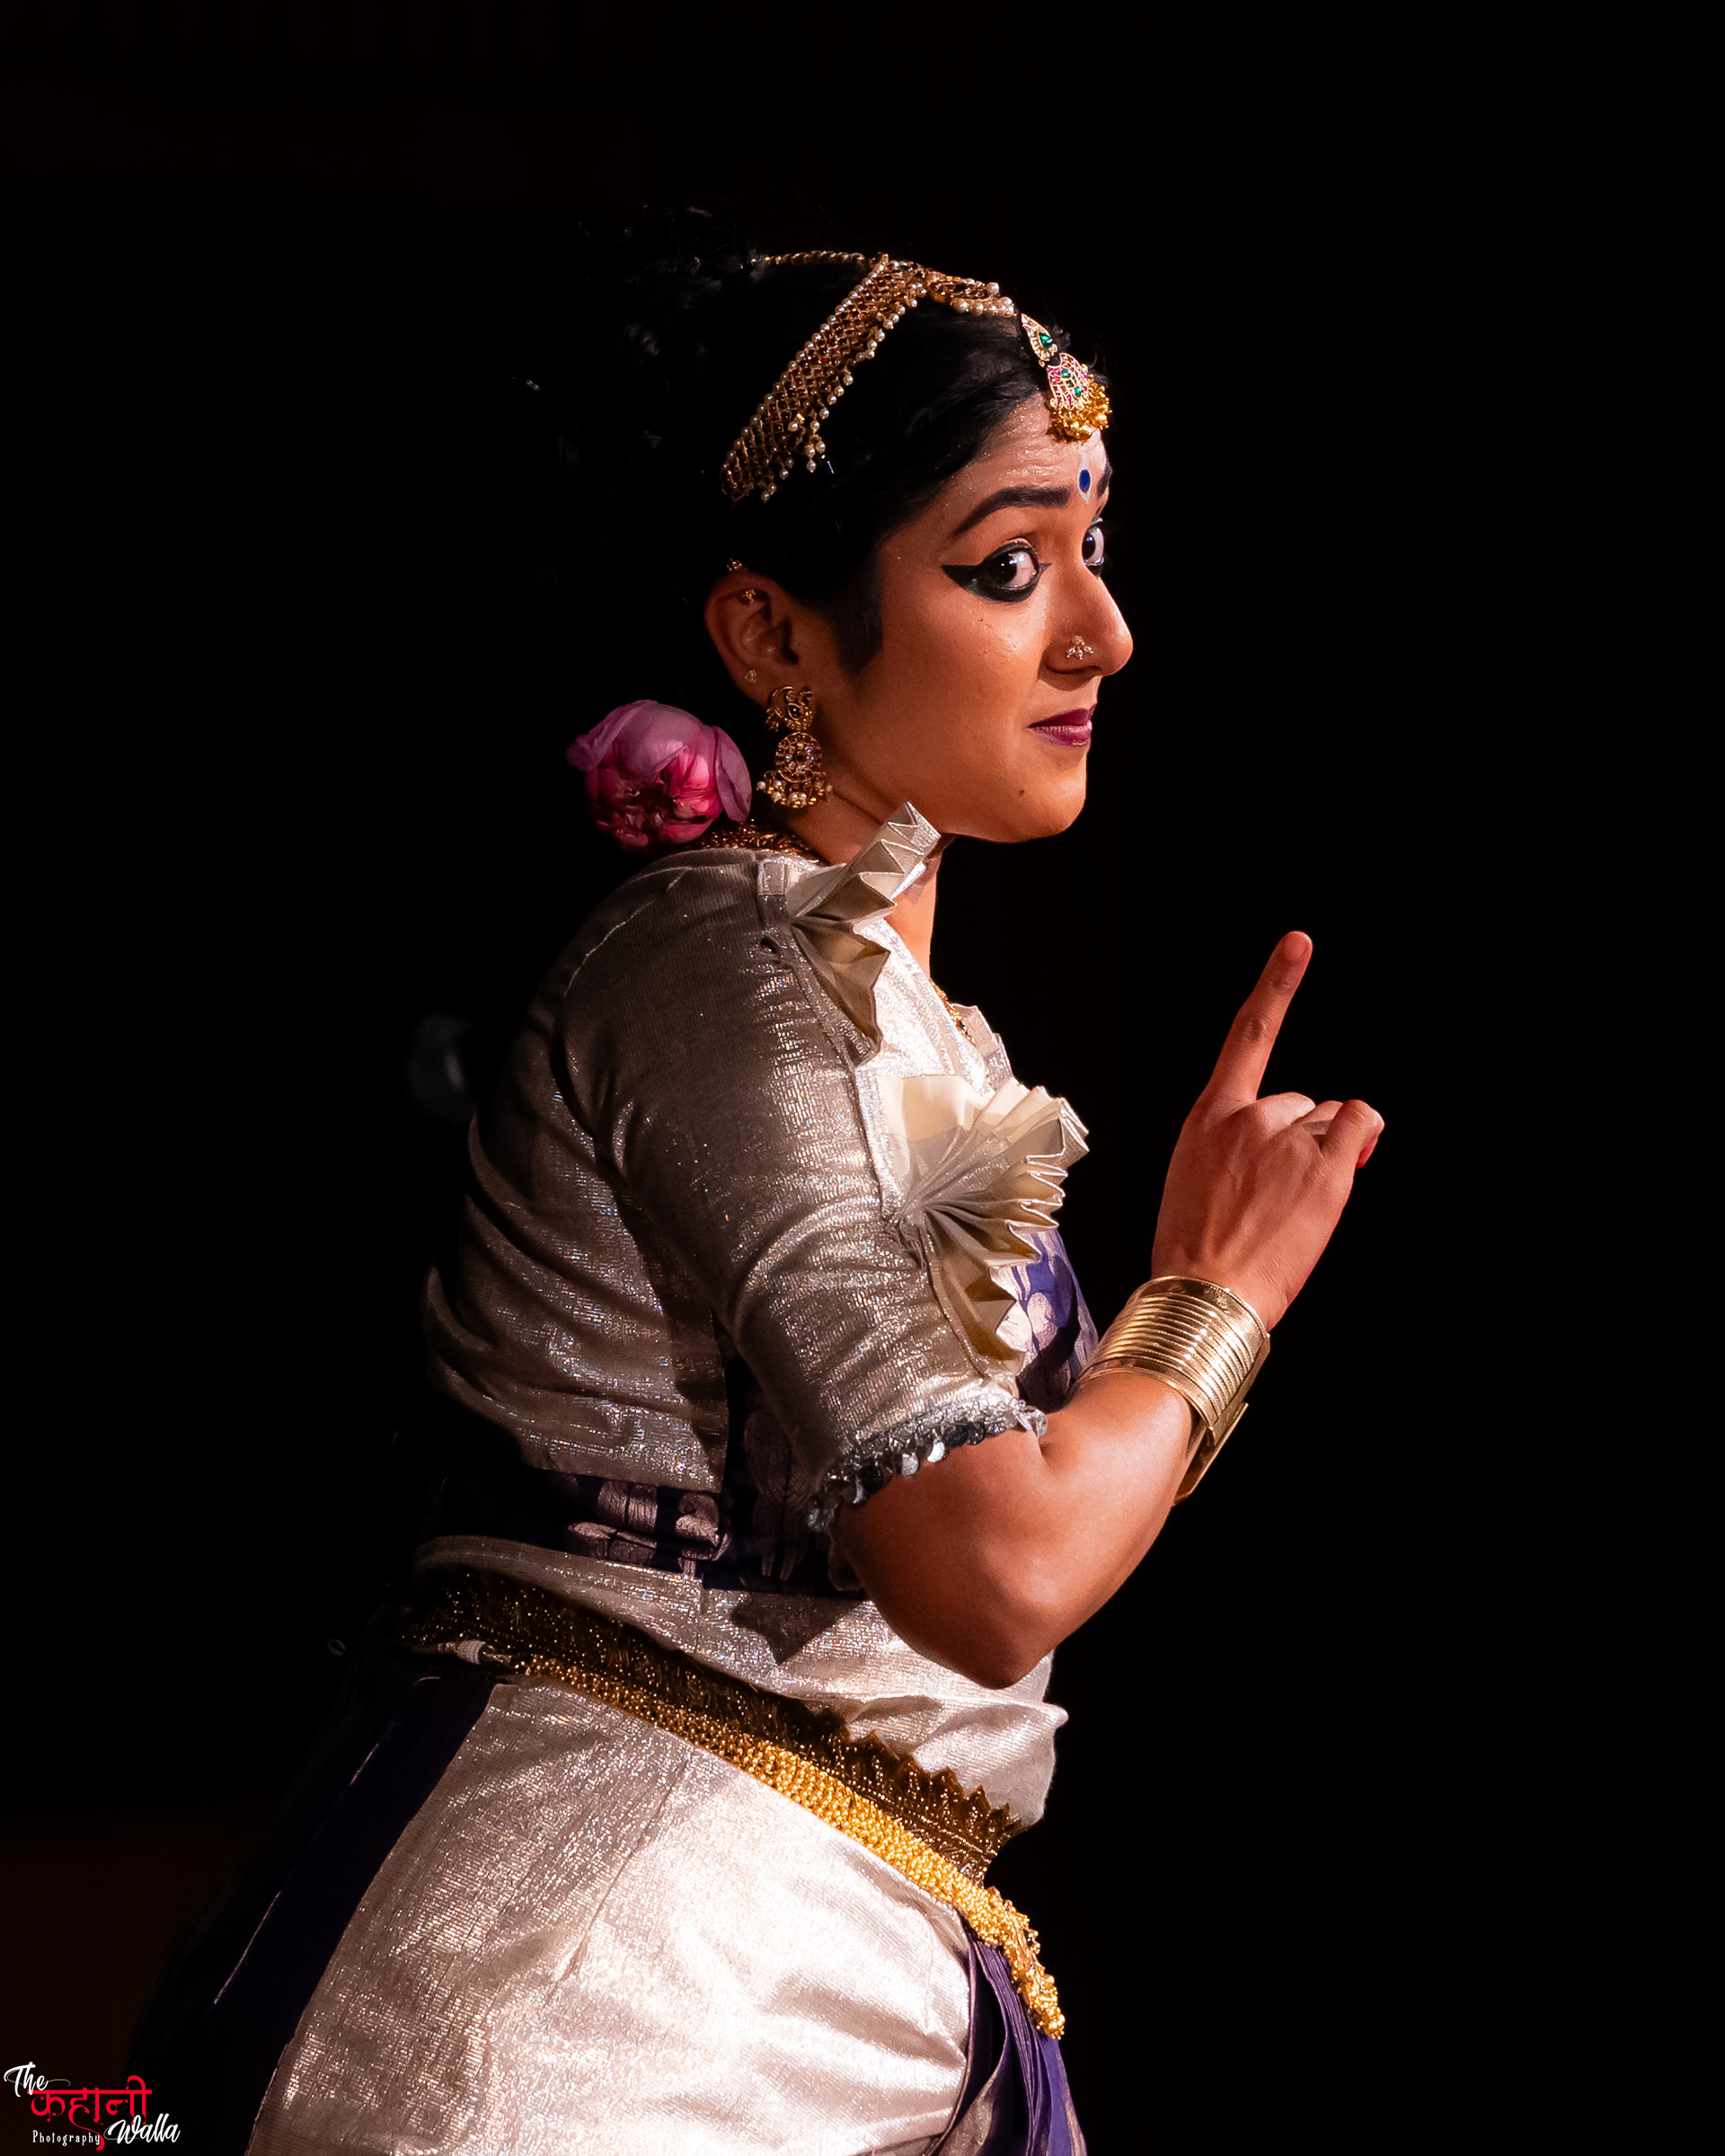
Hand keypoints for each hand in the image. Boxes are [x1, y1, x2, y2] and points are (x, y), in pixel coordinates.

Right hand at [1151, 932, 1381, 1328]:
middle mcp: (1250, 1117)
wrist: (1204, 1295)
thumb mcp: (1197, 1182)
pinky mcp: (1325, 1167)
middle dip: (1300, 1140)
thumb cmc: (1196, 1250)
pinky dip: (1362, 1138)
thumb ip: (1240, 1147)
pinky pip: (1360, 1125)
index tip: (1299, 946)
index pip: (1248, 1037)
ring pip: (1330, 1122)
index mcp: (1209, 1119)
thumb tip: (1299, 1139)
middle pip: (1301, 1103)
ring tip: (1293, 1207)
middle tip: (1276, 1196)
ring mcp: (1289, 1139)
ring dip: (1325, 1154)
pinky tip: (1341, 1172)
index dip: (1277, 986)